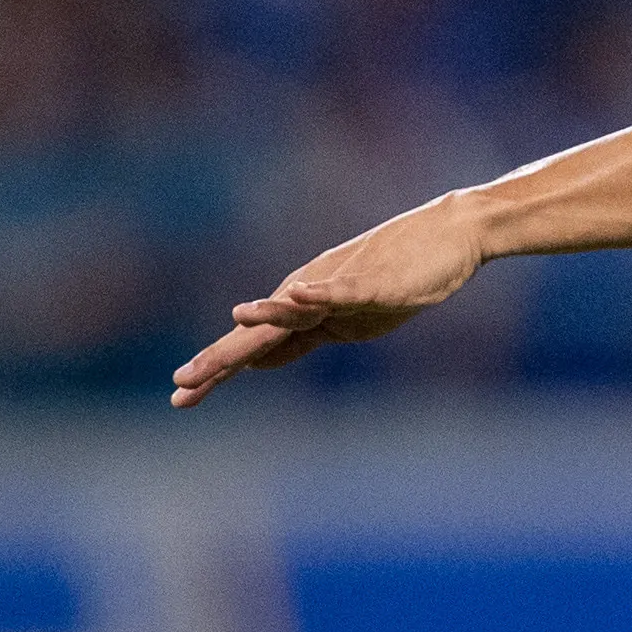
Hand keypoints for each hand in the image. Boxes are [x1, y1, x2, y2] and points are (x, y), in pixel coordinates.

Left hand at [168, 193, 492, 404]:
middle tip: (181, 384)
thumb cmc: (401, 276)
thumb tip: (258, 361)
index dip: (217, 372)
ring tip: (232, 322)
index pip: (254, 350)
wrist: (451, 234)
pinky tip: (297, 293)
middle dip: (221, 360)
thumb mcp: (348, 319)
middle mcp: (312, 297)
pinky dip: (321, 293)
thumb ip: (302, 337)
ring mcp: (342, 288)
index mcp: (306, 314)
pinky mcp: (376, 282)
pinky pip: (344, 290)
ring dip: (263, 318)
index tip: (180, 398)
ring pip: (294, 310)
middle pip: (260, 335)